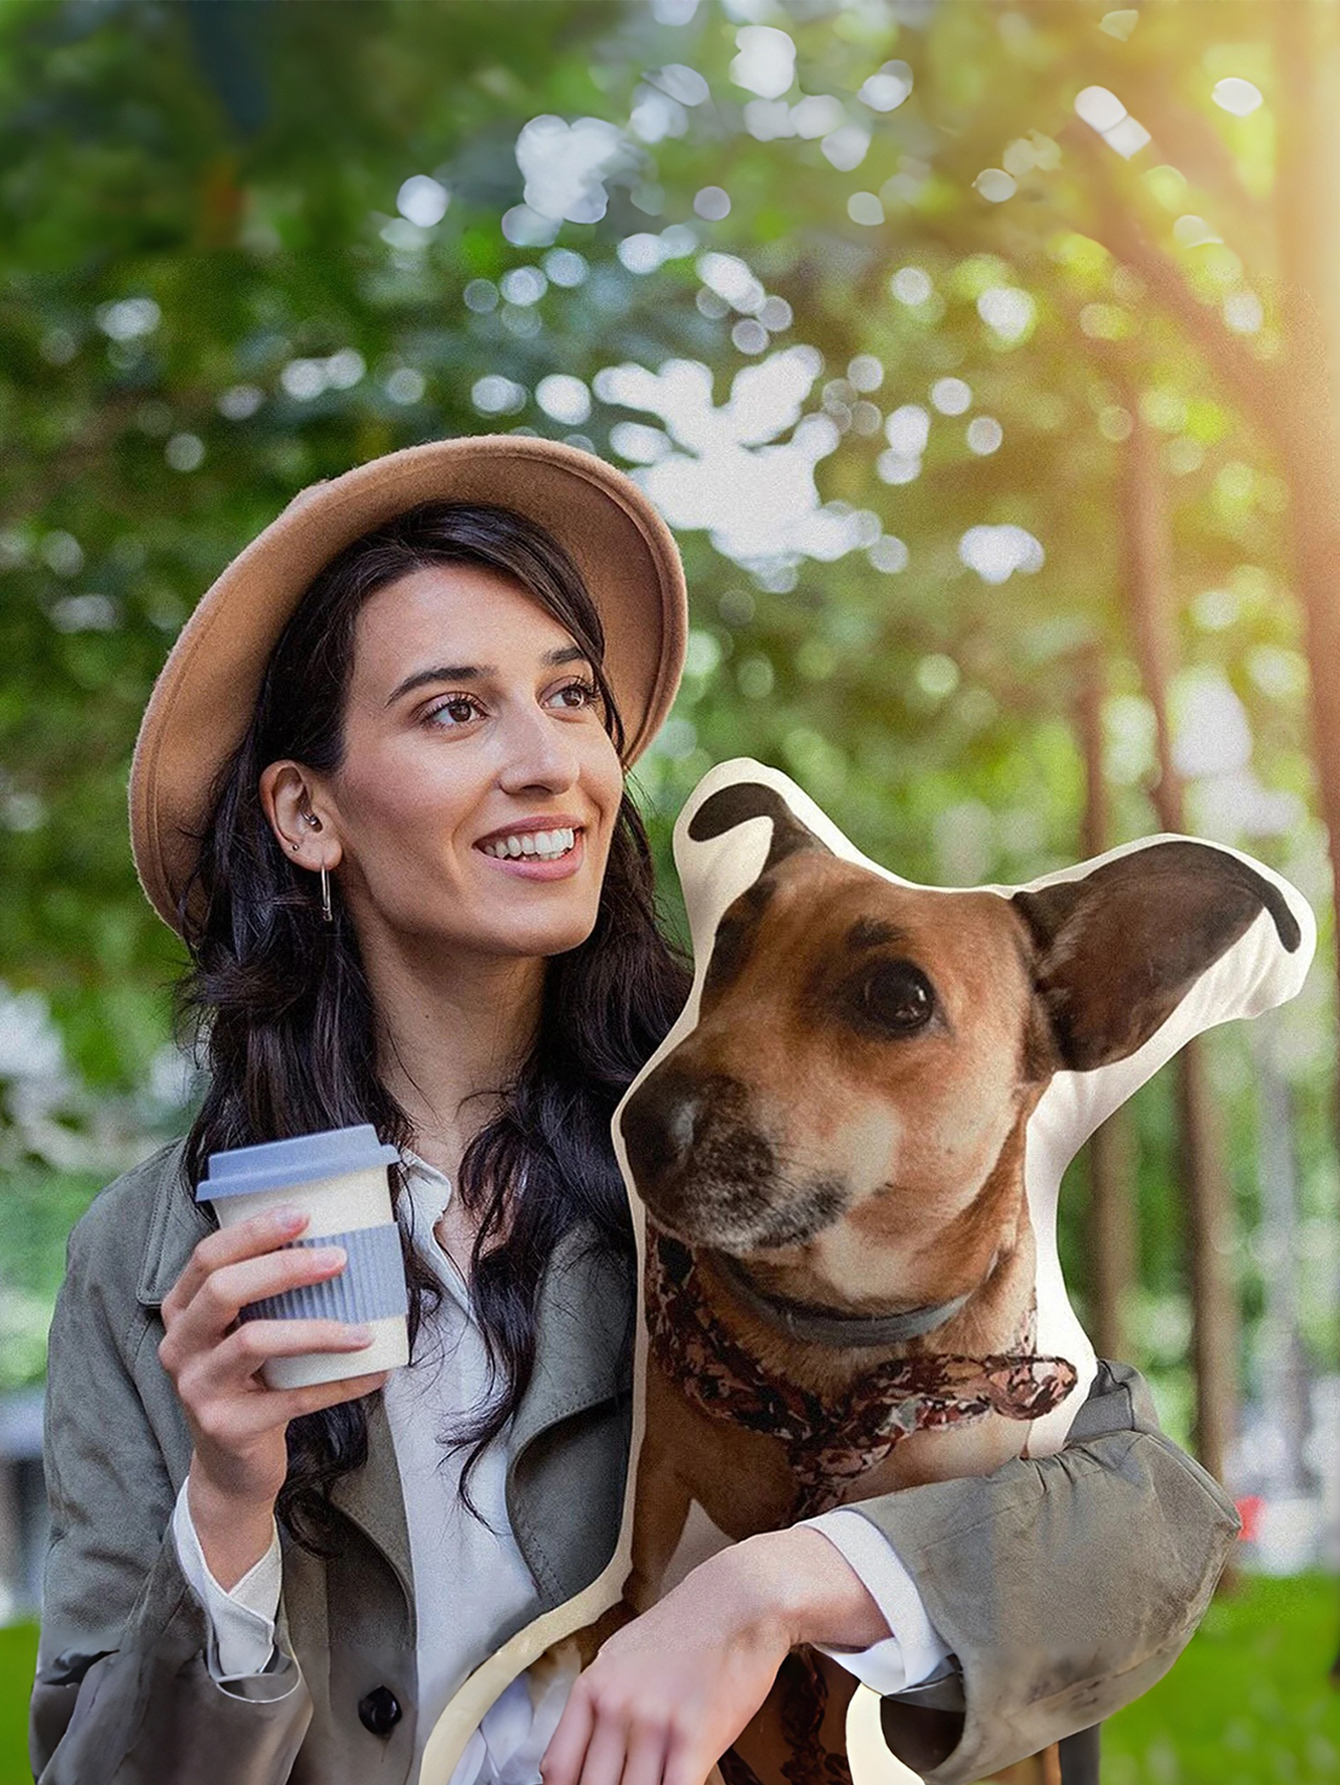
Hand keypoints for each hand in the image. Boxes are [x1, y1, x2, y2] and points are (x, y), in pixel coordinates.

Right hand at [157, 1205, 387, 1553]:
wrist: (230, 1466)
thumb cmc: (248, 1379)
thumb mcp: (241, 1331)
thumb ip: (266, 1293)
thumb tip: (341, 1242)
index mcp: (182, 1310)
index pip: (208, 1257)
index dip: (253, 1233)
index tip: (304, 1215)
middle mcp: (179, 1345)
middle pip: (224, 1290)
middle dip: (285, 1268)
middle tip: (339, 1259)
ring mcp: (197, 1388)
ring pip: (255, 1342)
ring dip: (318, 1330)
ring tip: (365, 1329)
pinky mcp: (226, 1427)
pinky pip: (290, 1398)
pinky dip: (337, 1384)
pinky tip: (373, 1373)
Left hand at [540, 1534, 800, 1784]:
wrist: (739, 1599)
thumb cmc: (685, 1629)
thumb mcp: (623, 1657)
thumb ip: (601, 1705)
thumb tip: (584, 1755)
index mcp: (593, 1688)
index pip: (557, 1769)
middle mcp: (615, 1707)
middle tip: (631, 1782)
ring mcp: (653, 1723)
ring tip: (658, 1781)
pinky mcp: (695, 1736)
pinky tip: (680, 1784)